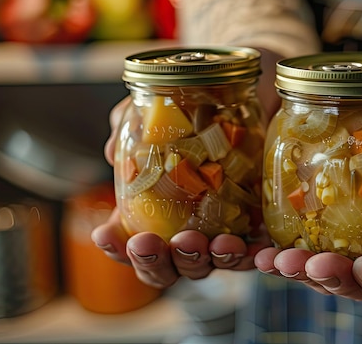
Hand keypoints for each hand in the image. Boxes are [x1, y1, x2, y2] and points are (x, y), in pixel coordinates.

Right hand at [93, 98, 269, 287]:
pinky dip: (252, 257)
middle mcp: (187, 228)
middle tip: (150, 242)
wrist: (256, 94)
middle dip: (155, 260)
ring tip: (211, 242)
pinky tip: (254, 250)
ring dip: (205, 260)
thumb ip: (130, 128)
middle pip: (167, 266)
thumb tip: (113, 153)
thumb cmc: (202, 108)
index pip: (130, 244)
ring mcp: (221, 232)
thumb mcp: (160, 108)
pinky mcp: (256, 227)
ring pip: (208, 264)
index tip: (105, 233)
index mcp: (157, 211)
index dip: (116, 247)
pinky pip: (254, 253)